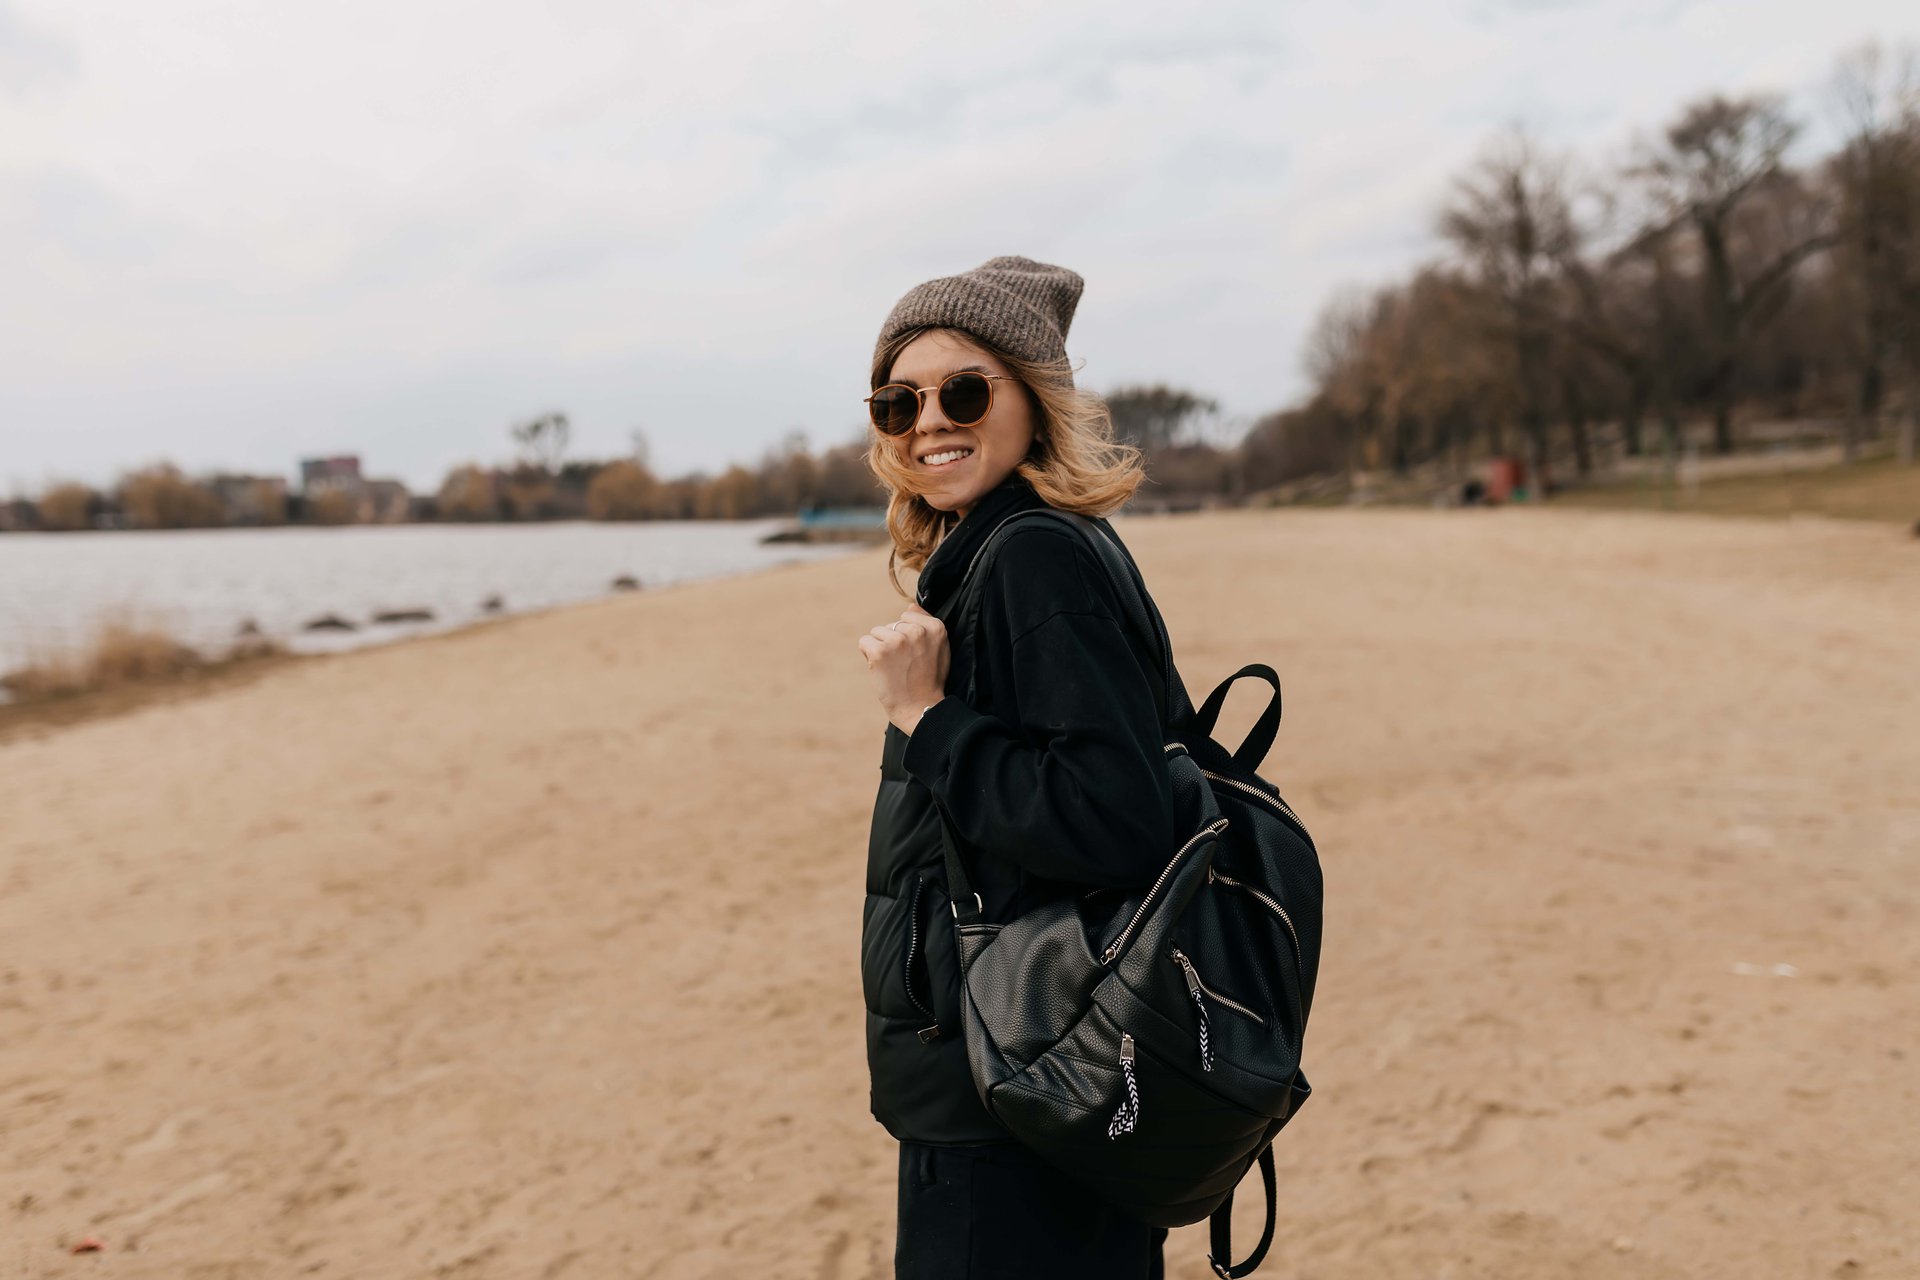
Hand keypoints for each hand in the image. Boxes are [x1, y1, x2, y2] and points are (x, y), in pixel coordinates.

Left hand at [856, 602, 948, 734]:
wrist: (921, 709)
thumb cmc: (929, 680)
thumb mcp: (939, 648)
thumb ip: (927, 625)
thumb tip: (910, 605)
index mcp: (935, 627)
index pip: (907, 616)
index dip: (907, 636)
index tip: (915, 655)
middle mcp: (917, 630)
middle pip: (891, 624)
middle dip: (893, 641)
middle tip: (904, 665)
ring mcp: (897, 640)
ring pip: (877, 632)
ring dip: (880, 649)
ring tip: (894, 668)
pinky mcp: (879, 652)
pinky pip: (864, 642)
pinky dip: (868, 655)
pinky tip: (882, 669)